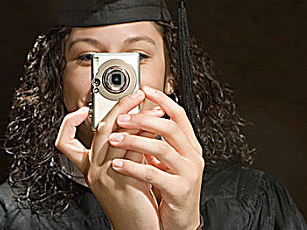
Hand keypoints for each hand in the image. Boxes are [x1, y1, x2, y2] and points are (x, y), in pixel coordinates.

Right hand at [55, 90, 161, 229]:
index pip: (65, 141)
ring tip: (155, 111)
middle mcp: (93, 170)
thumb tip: (136, 121)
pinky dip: (146, 136)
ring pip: (117, 136)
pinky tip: (158, 131)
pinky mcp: (122, 181)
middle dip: (120, 106)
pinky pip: (132, 151)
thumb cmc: (133, 199)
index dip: (69, 122)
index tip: (84, 109)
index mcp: (89, 167)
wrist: (138, 228)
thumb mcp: (122, 169)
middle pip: (100, 128)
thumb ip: (123, 148)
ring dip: (139, 118)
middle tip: (137, 95)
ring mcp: (106, 175)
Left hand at [110, 86, 203, 229]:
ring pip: (161, 147)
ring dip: (134, 140)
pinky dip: (133, 167)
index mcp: (189, 146)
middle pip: (169, 127)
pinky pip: (154, 173)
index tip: (145, 90)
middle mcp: (192, 156)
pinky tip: (118, 164)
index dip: (162, 100)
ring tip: (114, 139)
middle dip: (142, 119)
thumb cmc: (170, 191)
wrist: (179, 224)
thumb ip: (154, 142)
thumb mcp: (165, 162)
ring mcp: (188, 173)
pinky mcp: (180, 190)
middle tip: (121, 118)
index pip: (178, 114)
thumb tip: (133, 121)